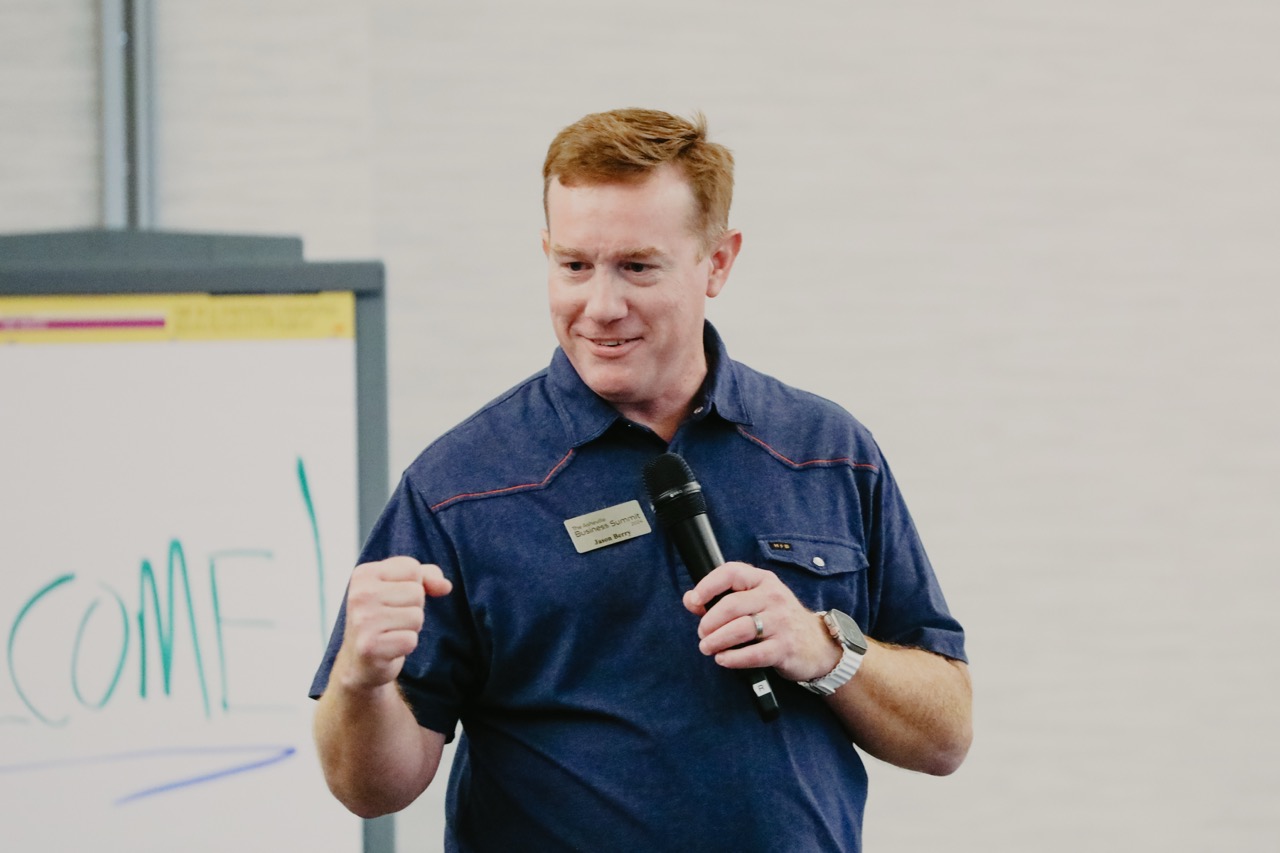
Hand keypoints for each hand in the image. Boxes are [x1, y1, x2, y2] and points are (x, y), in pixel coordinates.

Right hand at [333, 556, 452, 691]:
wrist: (360, 659)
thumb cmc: (385, 615)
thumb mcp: (401, 586)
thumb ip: (427, 576)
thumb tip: (445, 586)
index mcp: (363, 574)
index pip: (413, 569)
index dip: (413, 585)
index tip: (393, 597)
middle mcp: (360, 595)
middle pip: (417, 593)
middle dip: (412, 607)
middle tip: (392, 618)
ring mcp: (363, 621)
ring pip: (416, 616)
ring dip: (410, 627)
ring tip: (390, 631)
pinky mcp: (370, 647)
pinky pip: (411, 640)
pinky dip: (405, 645)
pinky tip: (388, 646)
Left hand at [682, 561, 839, 683]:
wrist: (816, 645)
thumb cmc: (778, 620)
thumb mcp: (754, 601)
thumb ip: (721, 598)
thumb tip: (690, 600)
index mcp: (763, 580)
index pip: (732, 572)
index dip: (708, 585)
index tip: (694, 600)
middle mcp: (773, 597)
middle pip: (731, 605)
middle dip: (709, 622)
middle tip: (702, 633)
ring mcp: (781, 622)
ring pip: (740, 629)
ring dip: (717, 641)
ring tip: (708, 647)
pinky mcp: (785, 647)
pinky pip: (753, 654)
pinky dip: (733, 658)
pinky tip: (723, 659)